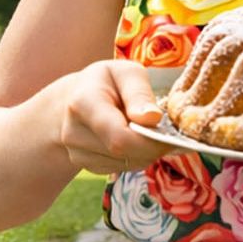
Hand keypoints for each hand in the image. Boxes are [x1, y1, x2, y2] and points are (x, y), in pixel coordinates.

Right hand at [58, 60, 172, 177]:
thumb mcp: (126, 73)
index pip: (119, 138)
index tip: (169, 135)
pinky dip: (132, 157)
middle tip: (162, 131)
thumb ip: (139, 93)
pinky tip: (130, 140)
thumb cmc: (106, 82)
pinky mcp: (83, 165)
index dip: (149, 142)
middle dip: (150, 146)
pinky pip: (118, 169)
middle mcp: (72, 132)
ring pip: (124, 164)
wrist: (73, 98)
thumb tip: (152, 118)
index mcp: (83, 103)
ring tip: (142, 131)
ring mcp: (75, 152)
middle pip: (123, 153)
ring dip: (142, 152)